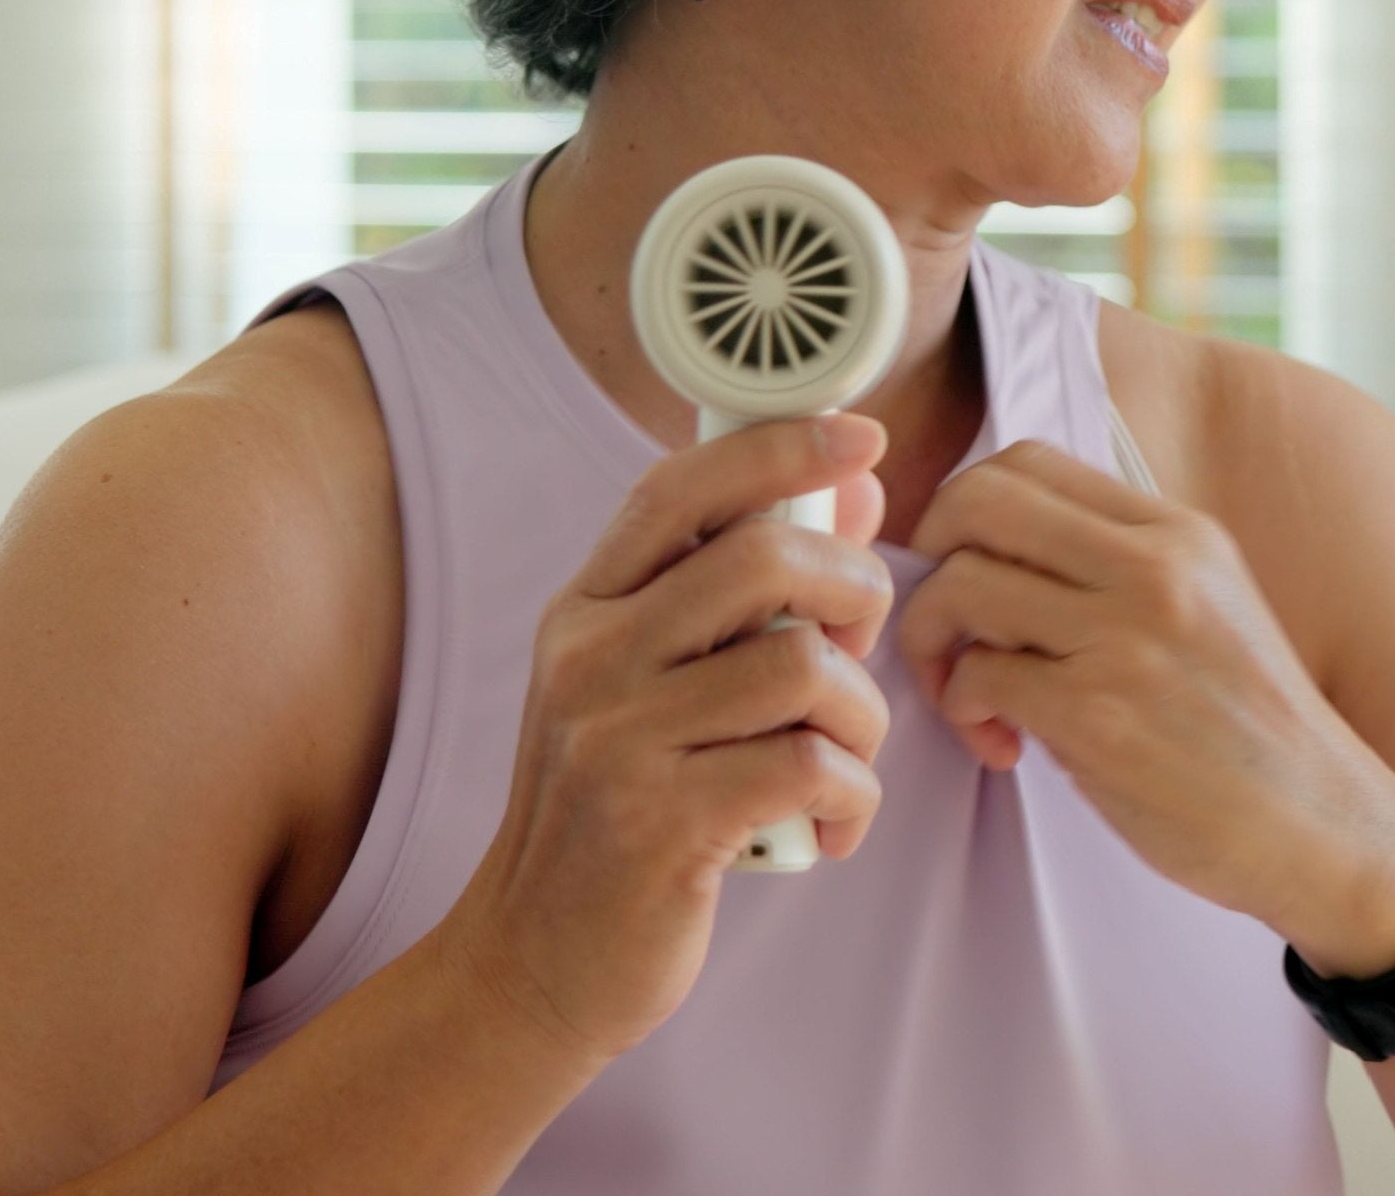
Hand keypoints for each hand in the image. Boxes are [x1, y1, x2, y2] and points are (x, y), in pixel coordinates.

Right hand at [442, 412, 895, 1066]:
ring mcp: (619, 739)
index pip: (681, 488)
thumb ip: (741, 590)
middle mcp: (591, 658)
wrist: (534, 960)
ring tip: (842, 758)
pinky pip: (811, 766)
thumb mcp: (653, 683)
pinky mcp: (662, 824)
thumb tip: (851, 491)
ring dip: (860, 716)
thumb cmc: (617, 806)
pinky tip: (831, 826)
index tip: (859, 434)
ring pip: (804, 667)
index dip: (779, 445)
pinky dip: (853, 796)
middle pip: (764, 557)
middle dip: (853, 588)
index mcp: (586, 608)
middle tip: (860, 645)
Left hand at [894, 437, 1394, 940]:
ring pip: (961, 585)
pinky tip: (1000, 741)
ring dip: (934, 642)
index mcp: (1175, 531)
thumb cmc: (1250, 728)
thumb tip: (996, 545)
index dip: (965, 506)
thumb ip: (1116, 562)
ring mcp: (1123, 639)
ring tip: (967, 694)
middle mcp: (1153, 568)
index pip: (1026, 460)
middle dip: (928, 550)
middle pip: (976, 499)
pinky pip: (977, 675)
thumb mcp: (1206, 603)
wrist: (1327, 831)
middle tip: (944, 615)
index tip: (963, 561)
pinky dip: (961, 707)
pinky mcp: (1097, 717)